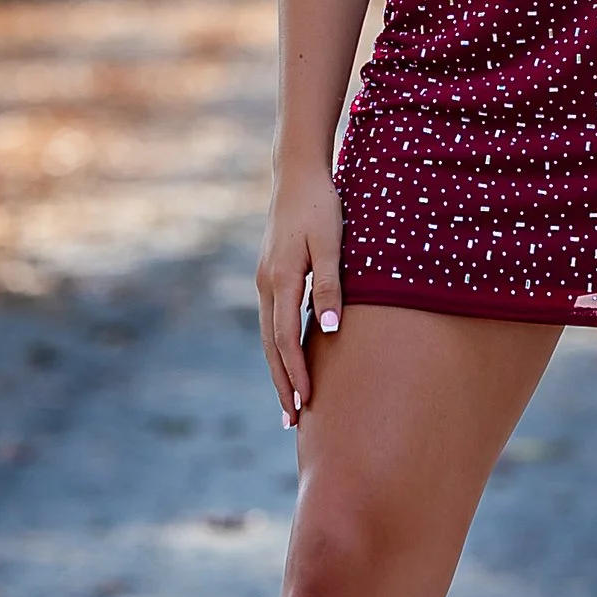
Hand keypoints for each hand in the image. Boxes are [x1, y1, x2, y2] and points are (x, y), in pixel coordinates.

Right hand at [255, 162, 343, 428]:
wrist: (297, 174)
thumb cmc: (321, 206)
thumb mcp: (332, 242)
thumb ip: (331, 285)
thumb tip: (328, 329)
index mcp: (281, 280)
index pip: (287, 339)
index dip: (296, 372)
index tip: (307, 401)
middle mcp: (266, 285)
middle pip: (272, 346)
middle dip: (282, 383)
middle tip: (291, 421)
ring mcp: (264, 281)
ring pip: (268, 336)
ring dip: (278, 370)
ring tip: (289, 402)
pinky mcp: (269, 276)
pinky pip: (271, 322)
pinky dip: (278, 348)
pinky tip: (287, 361)